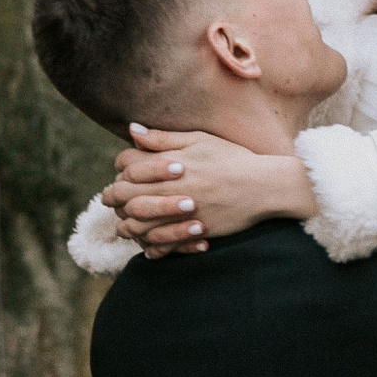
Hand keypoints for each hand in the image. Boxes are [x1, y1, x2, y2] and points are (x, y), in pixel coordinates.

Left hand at [106, 125, 317, 255]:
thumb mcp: (199, 140)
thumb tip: (132, 130)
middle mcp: (172, 188)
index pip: (127, 166)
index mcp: (170, 162)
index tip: (122, 173)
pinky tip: (147, 244)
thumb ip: (163, 138)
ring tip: (125, 223)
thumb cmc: (233, 159)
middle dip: (113, 197)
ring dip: (126, 224)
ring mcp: (181, 212)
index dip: (120, 170)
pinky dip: (149, 246)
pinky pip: (161, 244)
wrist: (265, 187)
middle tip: (111, 199)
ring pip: (137, 224)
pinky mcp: (193, 231)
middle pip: (125, 195)